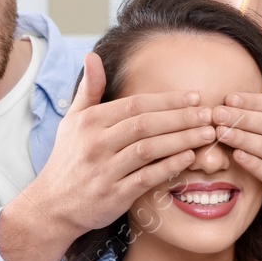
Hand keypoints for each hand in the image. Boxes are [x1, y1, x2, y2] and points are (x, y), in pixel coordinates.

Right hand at [20, 52, 216, 239]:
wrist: (53, 205)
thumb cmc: (68, 159)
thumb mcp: (72, 120)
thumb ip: (88, 89)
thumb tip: (92, 55)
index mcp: (89, 122)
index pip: (135, 104)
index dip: (167, 100)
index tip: (195, 97)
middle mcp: (96, 144)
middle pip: (145, 124)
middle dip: (181, 117)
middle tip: (209, 114)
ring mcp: (104, 171)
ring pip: (149, 149)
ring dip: (181, 140)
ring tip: (207, 134)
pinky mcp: (113, 195)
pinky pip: (146, 178)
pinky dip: (169, 167)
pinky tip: (189, 158)